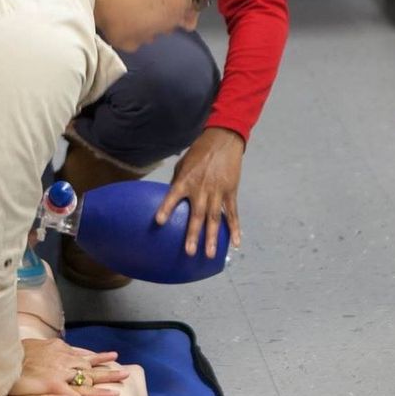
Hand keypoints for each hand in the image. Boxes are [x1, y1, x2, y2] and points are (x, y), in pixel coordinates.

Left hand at [0, 338, 128, 395]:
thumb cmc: (8, 385)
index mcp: (55, 384)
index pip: (83, 392)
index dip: (101, 394)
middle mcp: (59, 368)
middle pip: (89, 373)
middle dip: (108, 376)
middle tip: (127, 376)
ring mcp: (57, 354)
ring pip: (84, 359)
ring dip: (101, 361)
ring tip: (117, 360)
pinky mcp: (52, 345)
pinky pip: (74, 349)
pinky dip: (86, 352)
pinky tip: (94, 353)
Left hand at [155, 126, 244, 258]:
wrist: (222, 142)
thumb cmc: (198, 153)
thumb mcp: (182, 165)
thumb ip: (177, 182)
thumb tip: (170, 199)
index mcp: (185, 180)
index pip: (173, 196)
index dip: (166, 208)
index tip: (159, 221)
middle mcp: (201, 189)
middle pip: (197, 215)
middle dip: (193, 234)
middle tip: (189, 252)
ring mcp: (217, 192)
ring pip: (214, 218)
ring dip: (213, 237)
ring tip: (210, 254)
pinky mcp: (230, 192)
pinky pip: (232, 213)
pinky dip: (234, 228)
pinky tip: (236, 242)